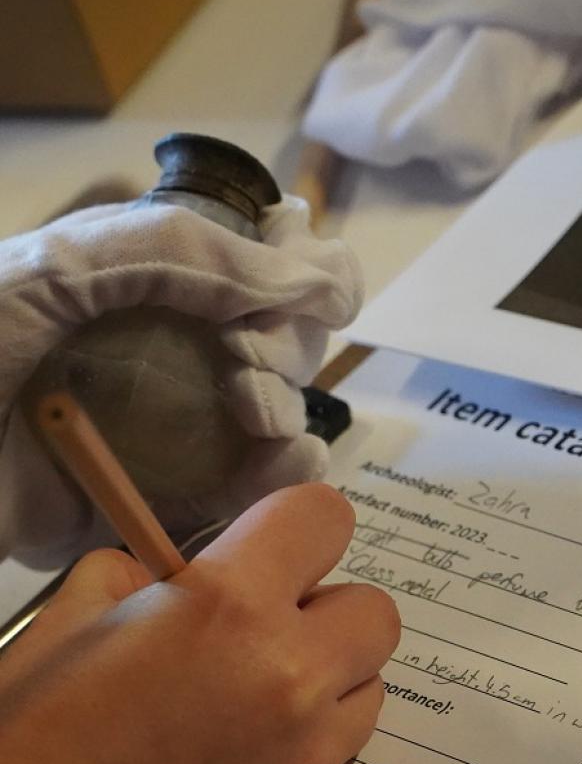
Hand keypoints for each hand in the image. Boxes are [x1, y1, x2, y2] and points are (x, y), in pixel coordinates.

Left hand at [0, 194, 362, 566]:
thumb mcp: (73, 266)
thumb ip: (193, 256)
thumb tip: (326, 278)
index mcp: (151, 292)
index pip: (259, 280)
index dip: (300, 284)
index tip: (314, 294)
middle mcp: (171, 359)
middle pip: (279, 355)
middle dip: (286, 355)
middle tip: (244, 367)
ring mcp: (169, 436)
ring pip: (274, 430)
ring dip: (288, 418)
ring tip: (253, 415)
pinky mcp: (159, 507)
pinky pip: (244, 501)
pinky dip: (280, 483)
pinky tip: (280, 464)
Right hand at [0, 484, 398, 763]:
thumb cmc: (23, 752)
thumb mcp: (67, 623)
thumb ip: (140, 580)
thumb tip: (176, 579)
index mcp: (227, 608)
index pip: (325, 518)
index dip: (294, 529)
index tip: (266, 552)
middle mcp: (290, 676)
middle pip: (374, 611)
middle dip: (324, 610)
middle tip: (260, 632)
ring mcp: (308, 755)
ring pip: (370, 687)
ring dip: (329, 679)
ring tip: (254, 700)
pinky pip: (342, 754)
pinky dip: (312, 741)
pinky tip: (242, 759)